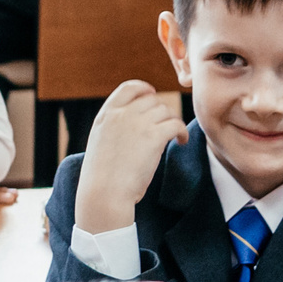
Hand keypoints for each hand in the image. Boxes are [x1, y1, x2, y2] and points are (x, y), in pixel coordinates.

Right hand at [75, 79, 188, 233]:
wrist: (104, 193)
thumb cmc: (101, 177)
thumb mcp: (100, 142)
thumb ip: (115, 127)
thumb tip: (137, 124)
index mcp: (106, 115)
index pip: (129, 88)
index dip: (145, 89)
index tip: (152, 95)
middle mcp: (121, 114)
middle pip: (152, 100)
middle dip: (162, 112)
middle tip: (166, 127)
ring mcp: (138, 124)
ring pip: (166, 111)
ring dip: (173, 122)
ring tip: (175, 137)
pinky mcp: (153, 136)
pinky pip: (176, 124)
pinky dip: (182, 132)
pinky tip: (181, 142)